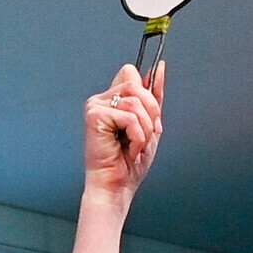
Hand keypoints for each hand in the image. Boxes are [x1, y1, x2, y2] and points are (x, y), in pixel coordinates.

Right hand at [82, 63, 164, 213]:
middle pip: (137, 85)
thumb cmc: (130, 161)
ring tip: (135, 145)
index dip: (149, 87)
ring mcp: (96, 105)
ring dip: (145, 129)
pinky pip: (130, 117)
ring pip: (136, 102)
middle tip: (145, 135)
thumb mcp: (150, 125)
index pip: (132, 74)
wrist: (118, 184)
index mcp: (114, 100)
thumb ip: (153, 98)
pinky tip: (129, 148)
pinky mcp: (94, 115)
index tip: (155, 106)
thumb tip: (159, 68)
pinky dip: (137, 137)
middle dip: (151, 112)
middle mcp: (102, 99)